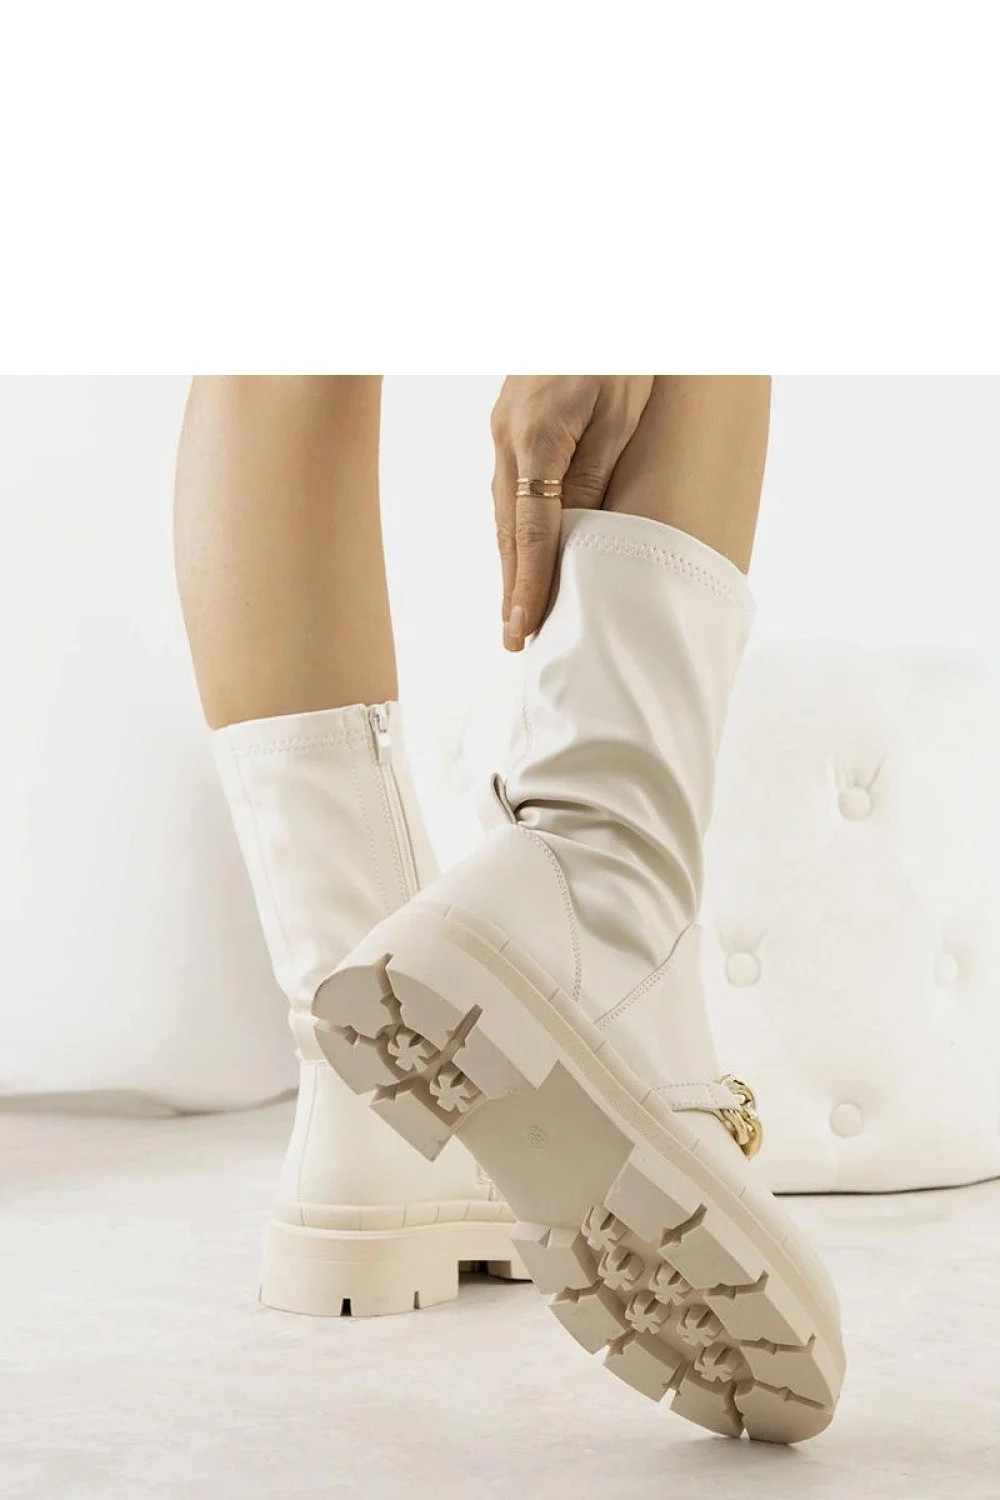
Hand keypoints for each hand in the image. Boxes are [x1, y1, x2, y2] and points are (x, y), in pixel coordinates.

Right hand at [491, 375, 652, 649]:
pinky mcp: (510, 419)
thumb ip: (595, 473)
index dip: (528, 585)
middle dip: (512, 587)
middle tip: (515, 639)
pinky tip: (521, 551)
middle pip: (509, 530)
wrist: (592, 290)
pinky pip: (508, 487)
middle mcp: (509, 436)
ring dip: (511, 561)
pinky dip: (514, 527)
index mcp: (538, 438)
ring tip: (518, 609)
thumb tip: (576, 536)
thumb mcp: (621, 412)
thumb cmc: (620, 349)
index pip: (532, 532)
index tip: (523, 628)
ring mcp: (503, 427)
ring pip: (504, 511)